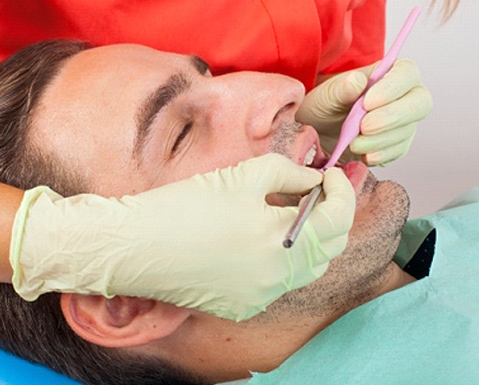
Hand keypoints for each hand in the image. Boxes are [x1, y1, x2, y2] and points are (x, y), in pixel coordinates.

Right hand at [10, 153, 354, 320]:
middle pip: (327, 248)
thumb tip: (315, 180)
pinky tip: (260, 240)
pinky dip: (281, 260)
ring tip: (289, 212)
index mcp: (282, 243)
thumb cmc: (185, 205)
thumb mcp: (243, 175)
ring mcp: (260, 298)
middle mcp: (278, 279)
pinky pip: (276, 283)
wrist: (135, 245)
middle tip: (317, 190)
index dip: (342, 191)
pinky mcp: (240, 306)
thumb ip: (290, 173)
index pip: (336, 218)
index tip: (334, 172)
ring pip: (304, 268)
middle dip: (331, 216)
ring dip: (308, 239)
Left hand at [297, 59, 432, 164]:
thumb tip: (357, 81)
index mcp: (389, 72)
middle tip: (364, 127)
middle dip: (392, 117)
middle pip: (419, 103)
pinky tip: (364, 156)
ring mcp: (404, 121)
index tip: (367, 103)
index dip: (392, 88)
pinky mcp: (397, 144)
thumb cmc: (325, 105)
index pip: (407, 73)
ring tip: (354, 143)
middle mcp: (404, 95)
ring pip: (407, 130)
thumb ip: (341, 89)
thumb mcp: (326, 95)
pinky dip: (381, 154)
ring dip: (380, 139)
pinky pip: (398, 150)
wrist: (319, 130)